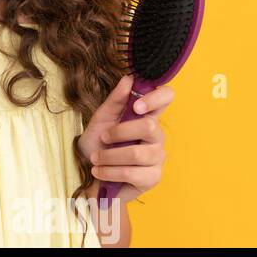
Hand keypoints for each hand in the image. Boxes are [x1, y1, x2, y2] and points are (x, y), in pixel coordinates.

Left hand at [76, 75, 173, 203]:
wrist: (89, 174)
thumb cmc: (98, 144)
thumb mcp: (101, 119)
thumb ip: (115, 101)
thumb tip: (129, 78)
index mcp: (147, 116)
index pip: (167, 97)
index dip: (156, 97)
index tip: (135, 106)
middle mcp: (156, 135)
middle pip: (149, 126)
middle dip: (119, 132)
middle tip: (103, 138)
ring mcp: (157, 157)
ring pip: (137, 153)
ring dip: (109, 156)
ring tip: (96, 159)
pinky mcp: (152, 177)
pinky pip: (132, 172)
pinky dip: (109, 171)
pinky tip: (99, 171)